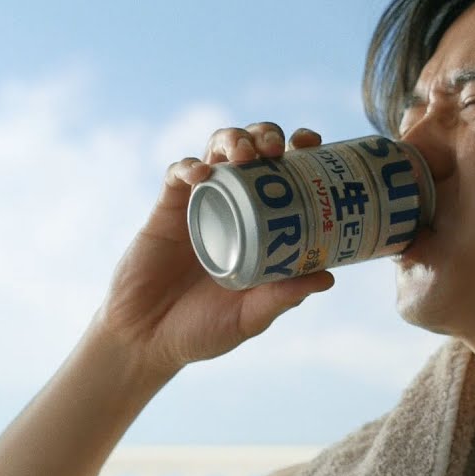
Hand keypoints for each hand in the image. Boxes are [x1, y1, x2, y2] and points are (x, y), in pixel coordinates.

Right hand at [92, 123, 333, 381]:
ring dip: (233, 140)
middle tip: (276, 147)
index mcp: (262, 223)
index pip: (286, 173)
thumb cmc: (204, 329)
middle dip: (267, 135)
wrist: (147, 340)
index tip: (312, 143)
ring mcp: (201, 202)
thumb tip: (328, 277)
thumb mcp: (250, 316)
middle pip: (254, 149)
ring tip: (244, 153)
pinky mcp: (167, 208)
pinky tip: (202, 174)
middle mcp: (235, 204)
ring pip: (217, 150)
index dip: (301, 150)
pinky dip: (190, 166)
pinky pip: (177, 174)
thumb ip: (282, 297)